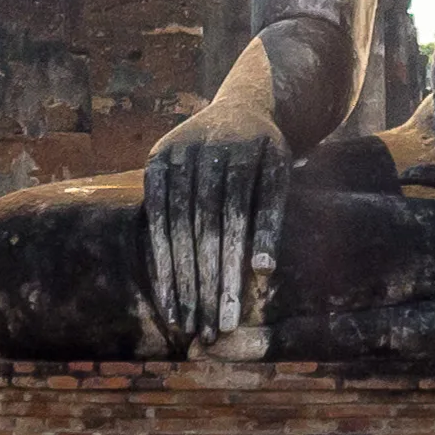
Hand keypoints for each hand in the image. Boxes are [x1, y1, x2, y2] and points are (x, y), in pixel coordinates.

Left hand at [140, 91, 286, 356]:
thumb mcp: (179, 176)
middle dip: (199, 285)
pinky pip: (267, 201)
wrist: (254, 104)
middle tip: (203, 330)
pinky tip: (262, 271)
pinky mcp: (273, 152)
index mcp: (163, 161)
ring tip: (228, 318)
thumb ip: (169, 220)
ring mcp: (235, 148)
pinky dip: (265, 235)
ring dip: (228, 274)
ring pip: (229, 221)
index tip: (176, 320)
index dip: (169, 276)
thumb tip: (161, 295)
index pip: (164, 230)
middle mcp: (196, 152)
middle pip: (196, 231)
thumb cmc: (210, 163)